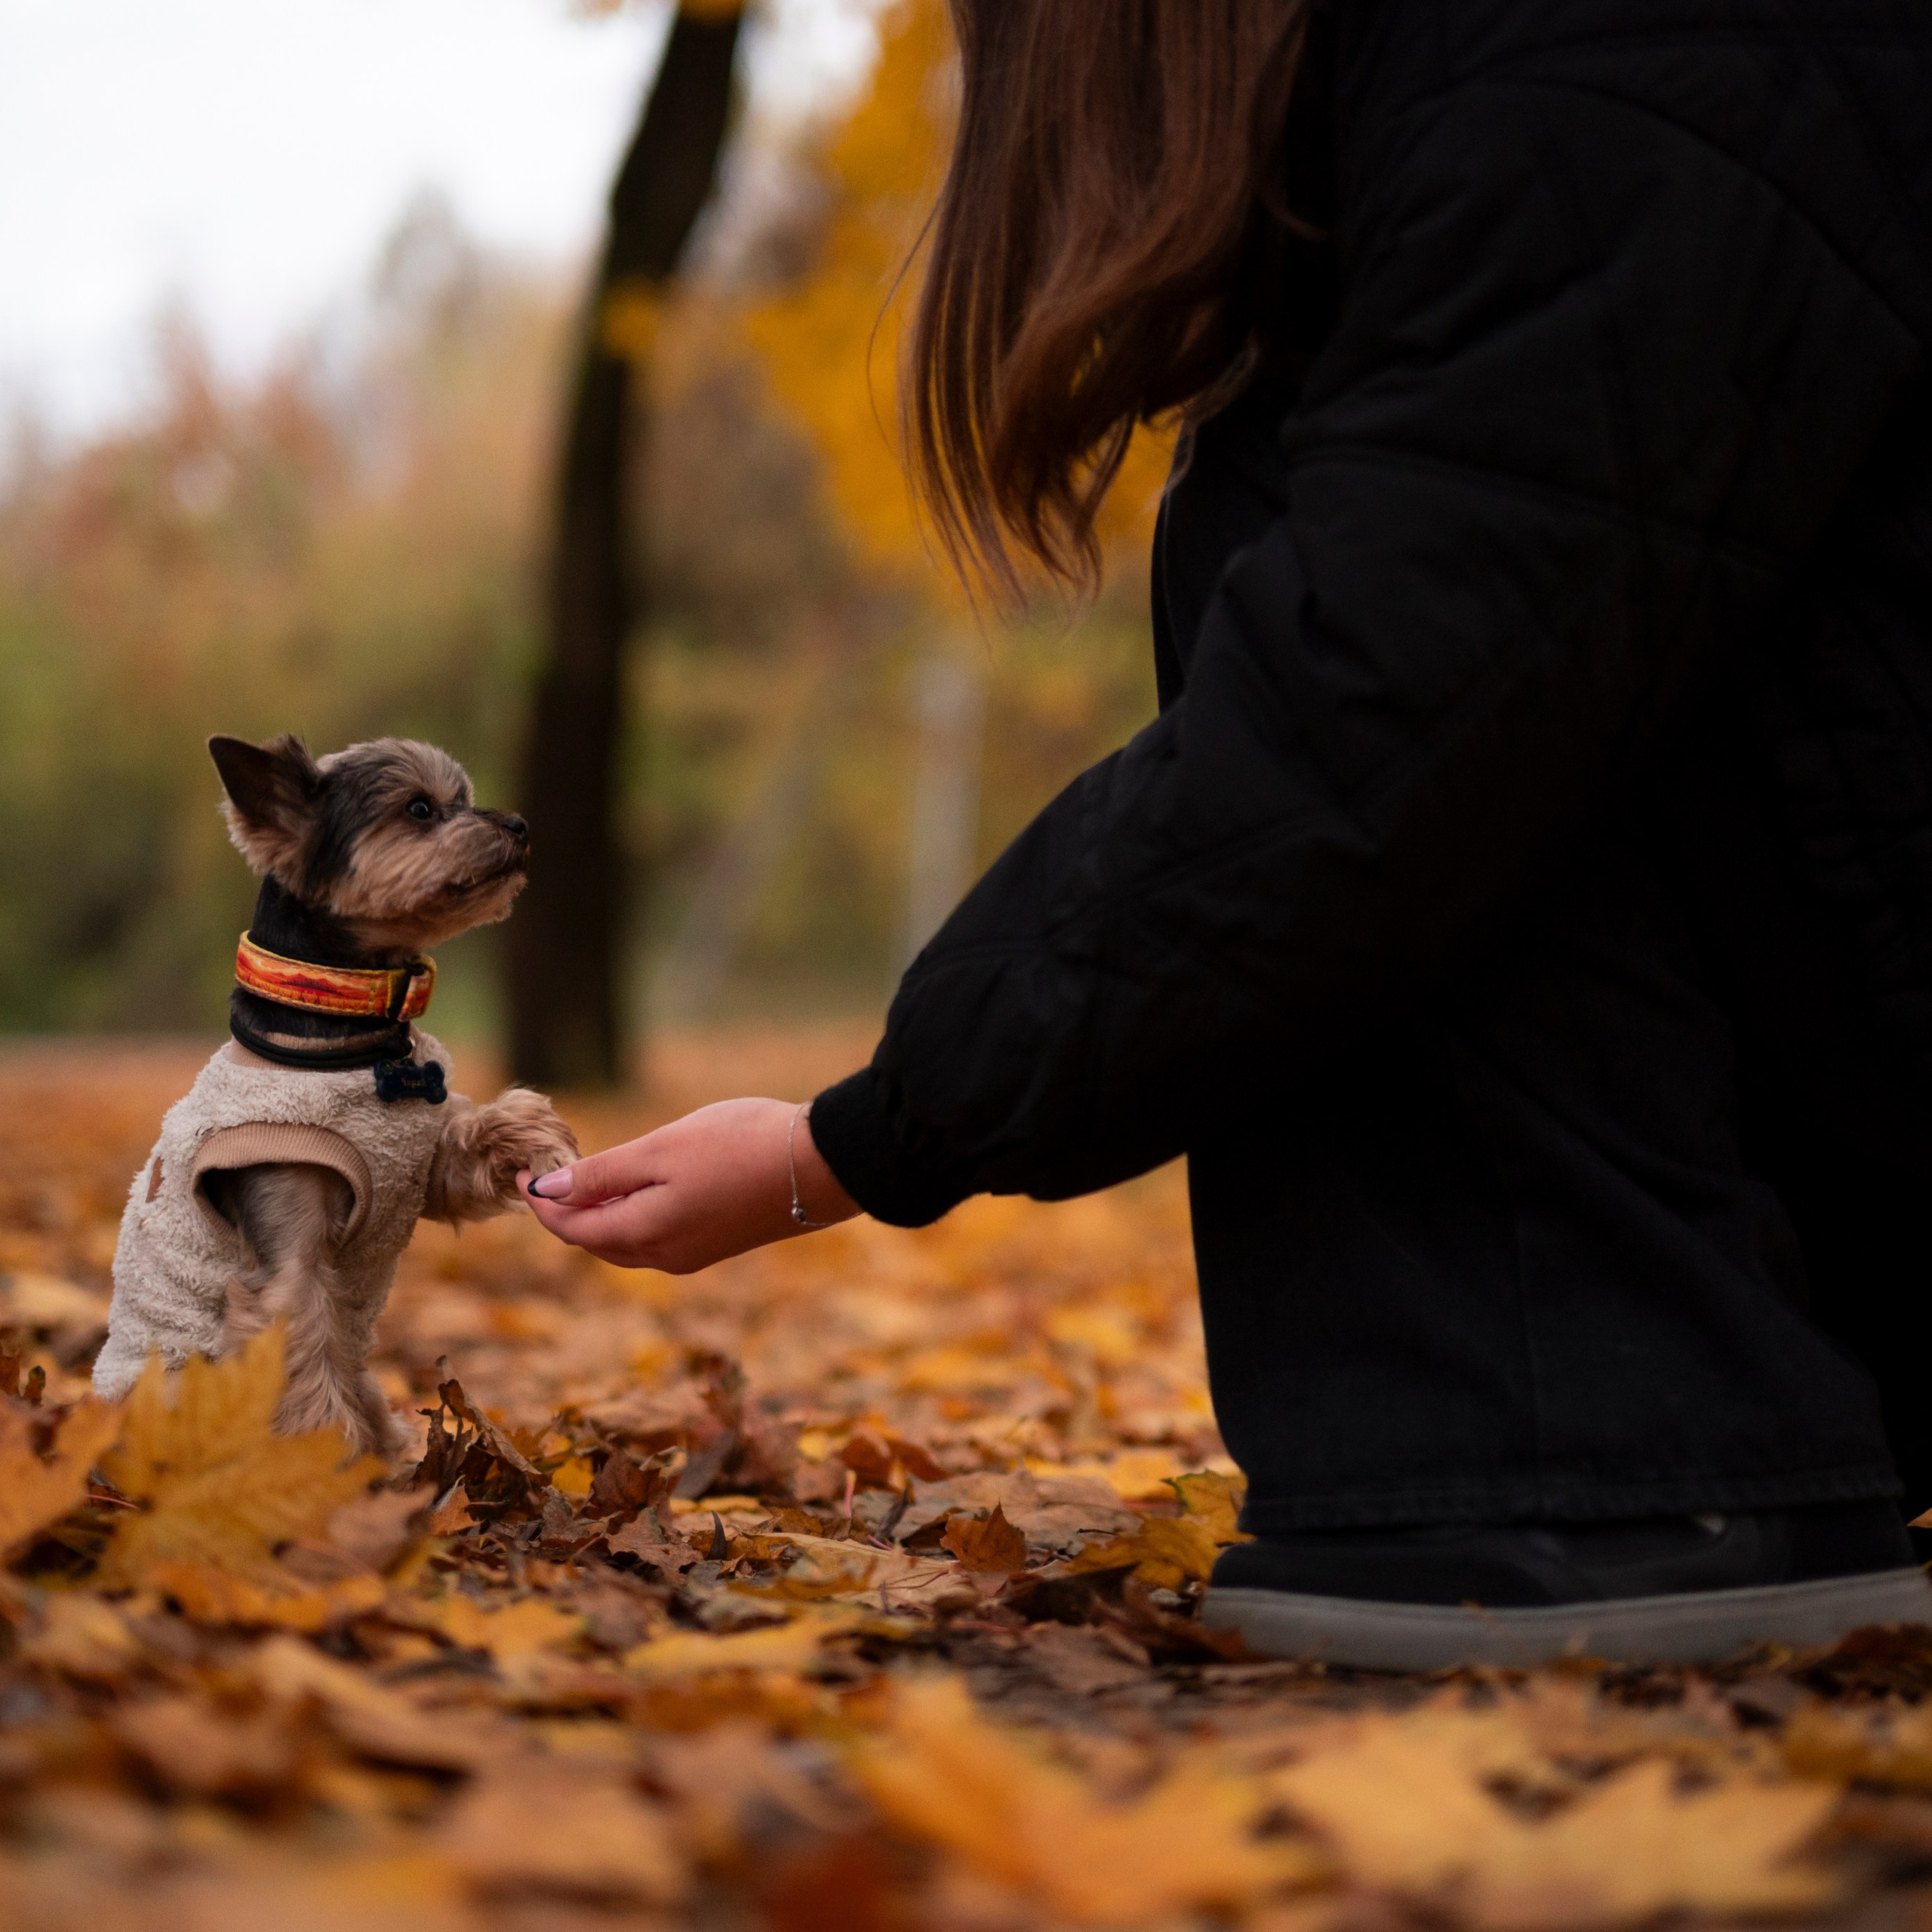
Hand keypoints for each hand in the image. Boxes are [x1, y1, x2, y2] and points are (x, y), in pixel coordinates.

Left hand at [517, 1097, 859, 1273]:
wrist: (820, 1165)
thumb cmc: (739, 1146)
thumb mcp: (662, 1149)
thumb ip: (603, 1173)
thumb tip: (548, 1190)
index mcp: (644, 1234)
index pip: (572, 1229)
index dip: (542, 1201)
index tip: (524, 1167)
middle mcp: (664, 1257)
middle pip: (595, 1242)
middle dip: (565, 1212)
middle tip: (547, 1171)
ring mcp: (693, 1254)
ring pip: (625, 1243)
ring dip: (598, 1216)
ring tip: (585, 1176)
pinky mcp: (716, 1243)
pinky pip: (654, 1239)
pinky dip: (630, 1217)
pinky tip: (636, 1187)